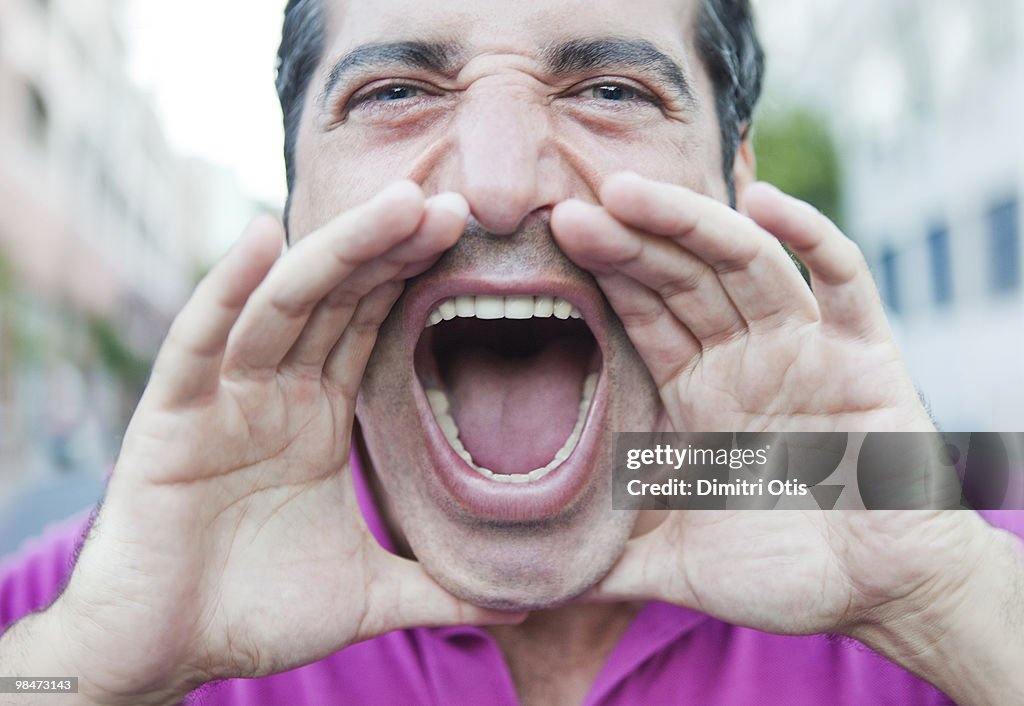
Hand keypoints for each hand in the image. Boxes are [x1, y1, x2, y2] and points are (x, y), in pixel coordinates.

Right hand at [40, 182, 518, 704]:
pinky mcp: (172, 419)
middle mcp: (275, 393)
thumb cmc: (255, 614)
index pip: (371, 324)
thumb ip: (441, 590)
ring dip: (338, 250)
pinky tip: (260, 238)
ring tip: (400, 203)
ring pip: (284, 305)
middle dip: (393, 248)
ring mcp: (224, 399)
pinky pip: (199, 344)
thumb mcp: (369, 594)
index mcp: (319, 414)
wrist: (165, 654)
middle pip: (339, 299)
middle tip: (456, 203)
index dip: (414, 278)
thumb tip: (524, 603)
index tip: (470, 238)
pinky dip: (225, 290)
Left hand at [551, 175, 1023, 702]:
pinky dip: (810, 238)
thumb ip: (605, 562)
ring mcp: (803, 350)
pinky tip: (765, 201)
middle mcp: (743, 359)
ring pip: (742, 264)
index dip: (601, 275)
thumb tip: (526, 582)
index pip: (642, 314)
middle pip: (680, 276)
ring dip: (689, 224)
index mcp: (697, 392)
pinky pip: (841, 283)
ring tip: (626, 192)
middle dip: (627, 240)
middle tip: (569, 209)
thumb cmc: (783, 576)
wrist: (882, 598)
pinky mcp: (864, 356)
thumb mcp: (673, 564)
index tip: (548, 242)